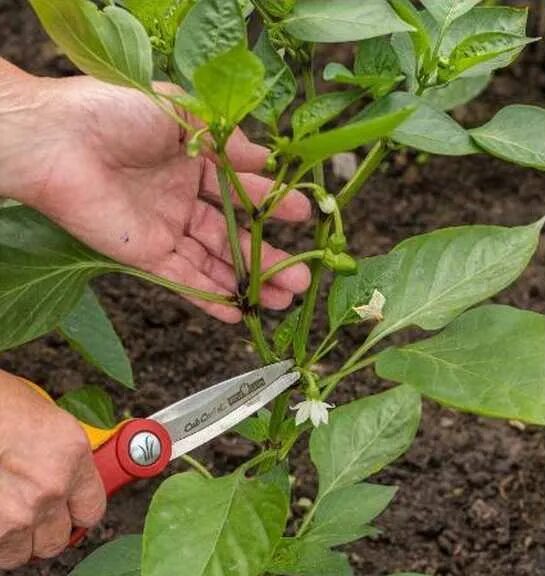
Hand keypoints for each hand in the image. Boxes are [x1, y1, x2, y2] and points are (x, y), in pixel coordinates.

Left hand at [0, 67, 311, 321]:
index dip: (272, 203)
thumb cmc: (112, 111)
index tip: (303, 215)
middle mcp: (180, 195)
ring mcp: (162, 226)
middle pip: (234, 233)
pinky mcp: (141, 253)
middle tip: (305, 273)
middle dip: (270, 255)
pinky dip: (209, 297)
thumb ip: (226, 138)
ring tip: (285, 298)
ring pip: (215, 260)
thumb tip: (266, 156)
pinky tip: (238, 311)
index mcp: (191, 157)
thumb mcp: (181, 112)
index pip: (241, 187)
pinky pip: (182, 279)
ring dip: (249, 280)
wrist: (54, 139)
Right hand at [0, 371, 104, 567]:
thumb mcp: (45, 418)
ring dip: (14, 539)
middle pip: (56, 540)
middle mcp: (49, 488)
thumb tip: (66, 473)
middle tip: (30, 513)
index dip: (76, 513)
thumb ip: (62, 454)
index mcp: (71, 456)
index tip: (68, 511)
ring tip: (5, 513)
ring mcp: (14, 513)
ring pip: (21, 552)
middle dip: (43, 531)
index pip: (91, 510)